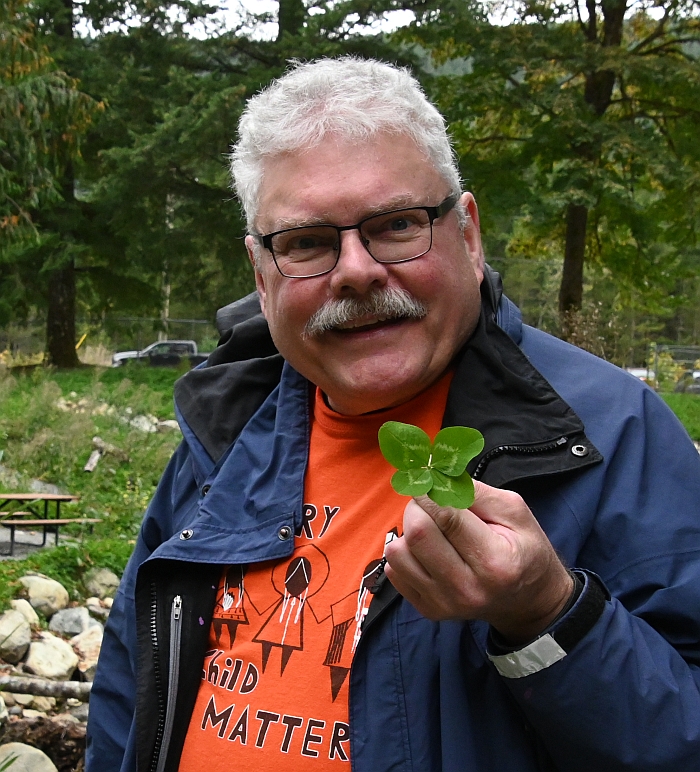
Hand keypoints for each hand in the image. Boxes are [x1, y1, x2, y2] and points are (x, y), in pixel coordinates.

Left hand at [383, 480, 573, 644]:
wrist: (529, 602)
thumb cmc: (524, 550)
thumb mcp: (516, 512)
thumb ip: (477, 493)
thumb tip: (437, 479)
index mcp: (494, 562)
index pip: (446, 517)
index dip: (431, 493)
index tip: (429, 482)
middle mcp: (466, 588)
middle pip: (417, 534)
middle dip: (417, 508)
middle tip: (430, 504)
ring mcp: (443, 603)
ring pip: (398, 553)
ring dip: (408, 532)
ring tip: (431, 531)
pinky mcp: (428, 610)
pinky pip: (394, 571)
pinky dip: (406, 554)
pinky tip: (428, 552)